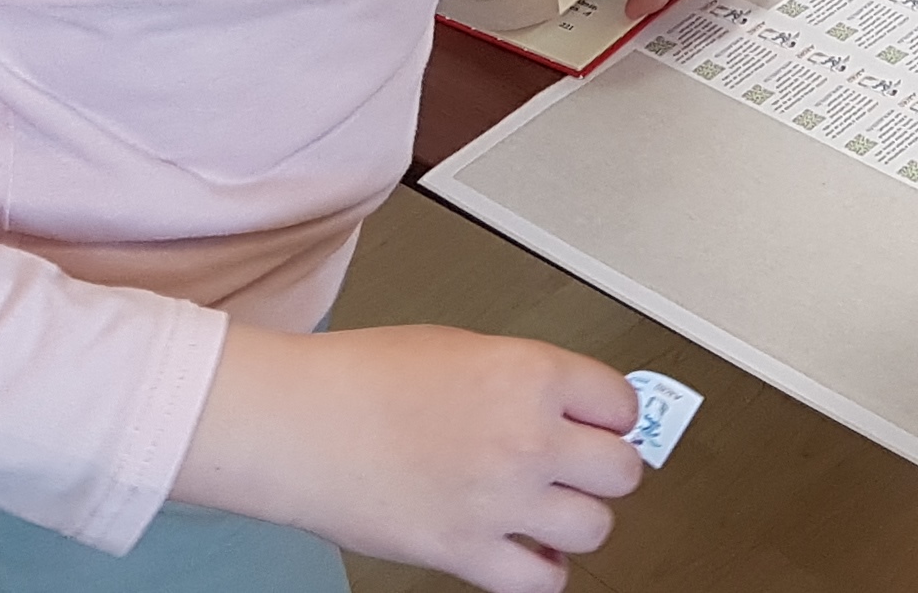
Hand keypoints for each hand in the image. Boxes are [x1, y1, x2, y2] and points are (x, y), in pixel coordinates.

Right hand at [174, 324, 642, 591]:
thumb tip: (565, 407)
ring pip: (595, 528)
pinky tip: (526, 552)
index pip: (622, 406)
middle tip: (580, 467)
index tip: (600, 425)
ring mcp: (500, 501)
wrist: (295, 423)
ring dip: (576, 520)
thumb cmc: (358, 379)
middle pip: (622, 472)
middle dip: (603, 469)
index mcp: (529, 375)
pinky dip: (542, 572)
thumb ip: (523, 380)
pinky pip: (542, 581)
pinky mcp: (466, 552)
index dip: (611, 417)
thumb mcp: (460, 348)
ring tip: (549, 509)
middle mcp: (527, 439)